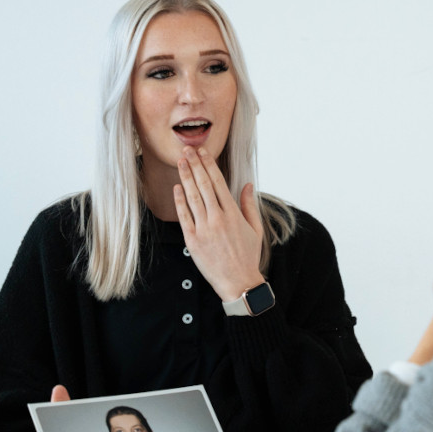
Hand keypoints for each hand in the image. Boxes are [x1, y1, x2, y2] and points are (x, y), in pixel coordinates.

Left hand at [173, 146, 265, 301]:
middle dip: (194, 165)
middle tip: (187, 150)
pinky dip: (179, 201)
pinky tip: (177, 188)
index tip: (203, 152)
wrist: (238, 282)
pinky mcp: (193, 240)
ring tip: (181, 162)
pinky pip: (184, 216)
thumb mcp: (255, 229)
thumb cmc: (248, 256)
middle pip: (204, 185)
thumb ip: (249, 205)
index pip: (219, 182)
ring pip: (193, 197)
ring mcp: (204, 229)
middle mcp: (218, 218)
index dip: (209, 165)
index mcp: (233, 214)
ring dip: (186, 177)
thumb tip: (247, 185)